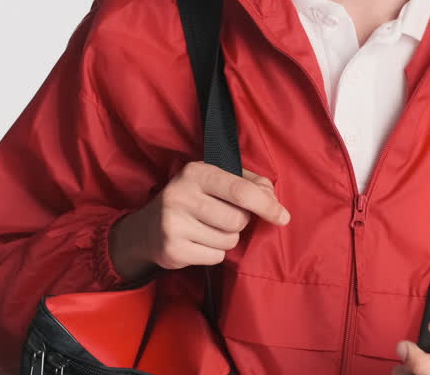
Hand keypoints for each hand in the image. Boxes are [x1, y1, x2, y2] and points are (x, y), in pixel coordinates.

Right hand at [108, 161, 289, 280]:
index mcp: (196, 172)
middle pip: (237, 219)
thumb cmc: (193, 200)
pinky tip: (198, 243)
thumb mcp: (216, 181)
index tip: (283, 216)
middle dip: (240, 223)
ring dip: (226, 239)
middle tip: (224, 218)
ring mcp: (173, 224)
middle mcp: (181, 195)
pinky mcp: (172, 250)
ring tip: (207, 229)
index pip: (240, 190)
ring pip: (228, 240)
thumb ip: (249, 183)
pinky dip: (214, 253)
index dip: (266, 205)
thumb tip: (273, 200)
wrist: (147, 229)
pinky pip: (216, 258)